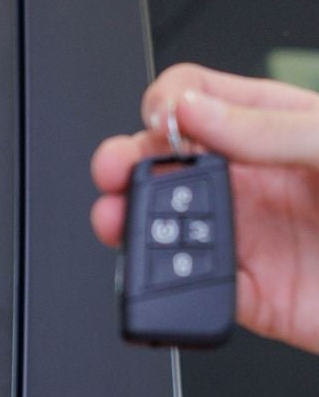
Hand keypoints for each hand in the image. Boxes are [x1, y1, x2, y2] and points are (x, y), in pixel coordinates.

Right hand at [91, 62, 318, 353]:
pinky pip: (199, 292)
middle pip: (171, 164)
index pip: (199, 99)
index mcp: (279, 127)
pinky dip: (172, 288)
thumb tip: (192, 114)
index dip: (169, 105)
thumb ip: (266, 128)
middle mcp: (261, 180)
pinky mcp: (259, 298)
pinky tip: (166, 274)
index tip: (162, 123)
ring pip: (172, 227)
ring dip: (137, 225)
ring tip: (122, 222)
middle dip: (132, 163)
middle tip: (116, 172)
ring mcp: (256, 238)